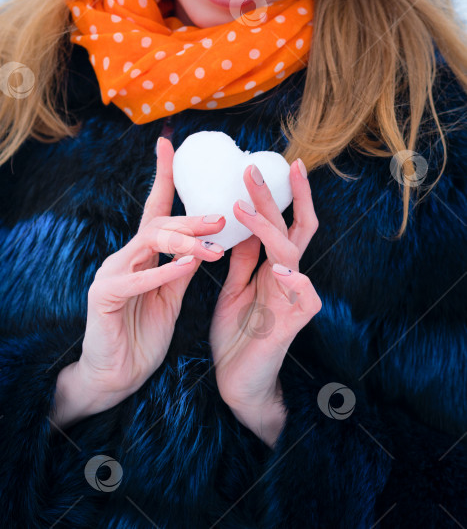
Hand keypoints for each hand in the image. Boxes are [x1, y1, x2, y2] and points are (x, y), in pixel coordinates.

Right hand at [75, 136, 225, 415]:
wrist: (116, 375)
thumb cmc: (143, 333)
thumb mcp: (171, 295)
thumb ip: (182, 267)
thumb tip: (206, 241)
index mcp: (141, 255)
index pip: (155, 210)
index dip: (162, 176)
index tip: (169, 144)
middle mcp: (124, 257)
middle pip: (158, 223)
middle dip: (191, 217)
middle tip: (222, 216)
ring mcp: (110, 274)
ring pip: (148, 243)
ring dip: (184, 242)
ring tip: (211, 247)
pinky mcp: (103, 296)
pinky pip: (136, 279)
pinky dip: (163, 272)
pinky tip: (186, 266)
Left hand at [209, 159, 321, 434]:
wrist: (236, 383)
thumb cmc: (237, 335)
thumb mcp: (235, 289)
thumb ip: (243, 260)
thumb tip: (242, 225)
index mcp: (272, 268)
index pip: (280, 224)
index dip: (274, 196)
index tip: (260, 166)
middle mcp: (286, 278)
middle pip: (292, 229)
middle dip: (279, 197)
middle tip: (261, 166)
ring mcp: (291, 300)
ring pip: (292, 255)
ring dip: (270, 229)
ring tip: (245, 208)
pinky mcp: (292, 326)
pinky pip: (306, 300)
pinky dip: (296, 282)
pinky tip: (281, 270)